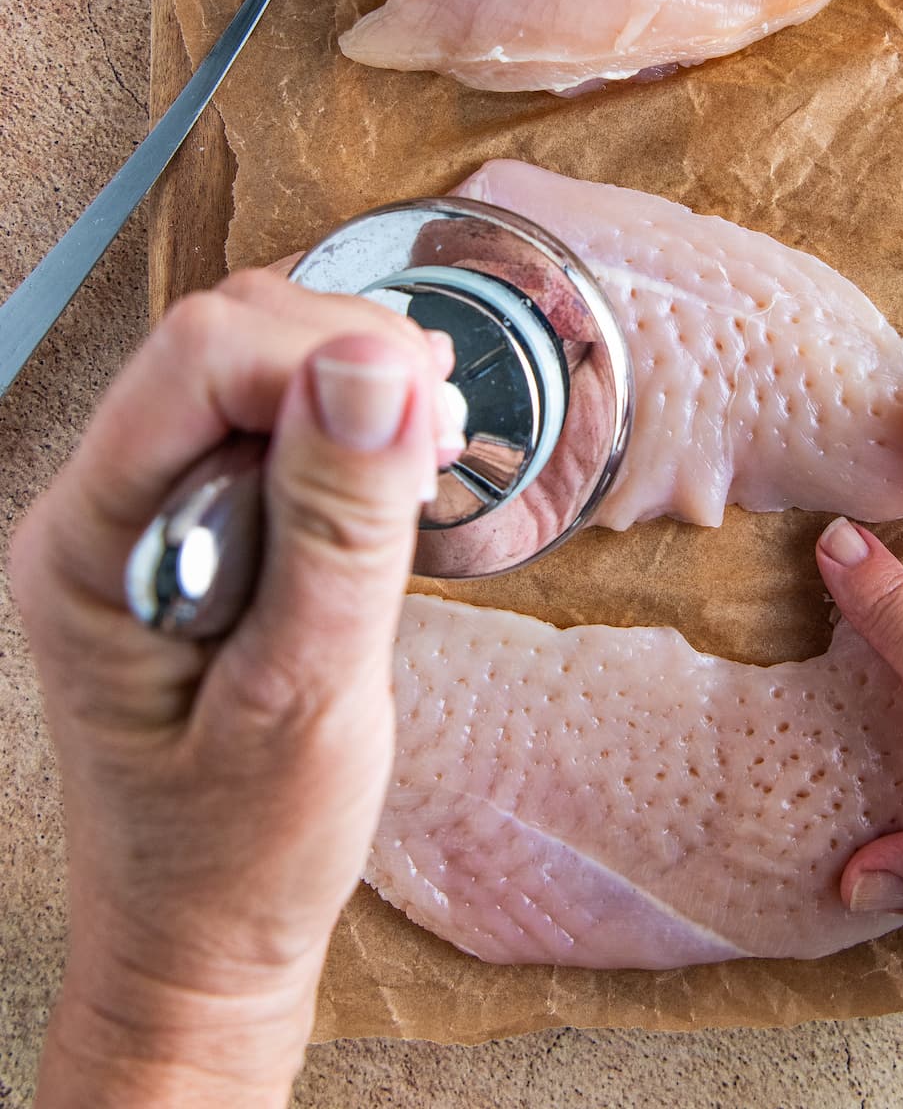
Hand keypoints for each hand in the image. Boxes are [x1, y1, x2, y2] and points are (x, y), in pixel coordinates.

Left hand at [10, 270, 464, 1108]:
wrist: (204, 941)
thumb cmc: (238, 855)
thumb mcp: (306, 701)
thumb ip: (335, 529)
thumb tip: (375, 369)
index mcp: (88, 544)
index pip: (196, 359)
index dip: (322, 354)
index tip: (422, 413)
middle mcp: (102, 506)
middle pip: (222, 338)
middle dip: (346, 357)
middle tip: (435, 439)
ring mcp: (147, 511)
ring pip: (251, 363)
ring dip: (354, 383)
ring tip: (420, 460)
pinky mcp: (198, 523)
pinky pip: (269, 417)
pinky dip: (347, 421)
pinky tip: (391, 472)